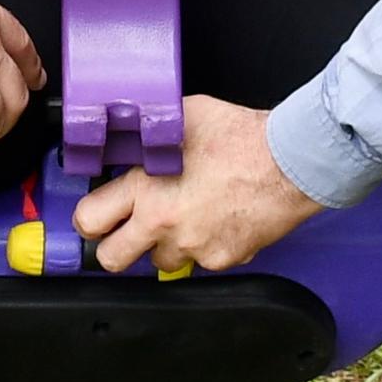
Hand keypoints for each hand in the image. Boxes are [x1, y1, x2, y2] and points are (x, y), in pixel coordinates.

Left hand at [77, 96, 321, 274]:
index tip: (99, 214)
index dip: (90, 217)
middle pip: (112, 259)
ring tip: (185, 217)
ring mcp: (193, 248)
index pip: (89, 219)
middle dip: (115, 246)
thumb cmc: (242, 136)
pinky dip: (204, 246)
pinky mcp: (222, 260)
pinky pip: (201, 261)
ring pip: (160, 262)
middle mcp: (164, 225)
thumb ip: (148, 136)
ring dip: (165, 245)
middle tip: (128, 229)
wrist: (291, 162)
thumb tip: (129, 138)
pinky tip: (217, 219)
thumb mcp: (183, 118)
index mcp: (146, 189)